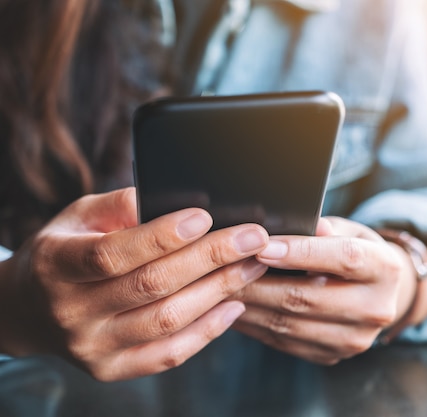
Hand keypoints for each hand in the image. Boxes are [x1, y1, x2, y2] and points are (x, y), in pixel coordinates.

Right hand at [0, 187, 268, 380]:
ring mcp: (92, 346)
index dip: (161, 236)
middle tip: (253, 238)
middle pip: (150, 285)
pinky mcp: (112, 368)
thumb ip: (121, 205)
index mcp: (56, 265)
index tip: (205, 216)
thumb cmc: (65, 249)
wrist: (31, 308)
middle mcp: (71, 311)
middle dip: (211, 258)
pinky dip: (207, 331)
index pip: (113, 254)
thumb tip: (175, 196)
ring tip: (253, 265)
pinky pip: (168, 354)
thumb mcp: (79, 216)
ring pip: (167, 320)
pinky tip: (235, 304)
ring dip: (218, 290)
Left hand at [231, 217, 420, 364]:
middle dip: (260, 282)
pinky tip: (234, 308)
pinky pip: (284, 342)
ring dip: (250, 306)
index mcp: (385, 268)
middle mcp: (376, 308)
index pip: (343, 258)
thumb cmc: (357, 252)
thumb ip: (326, 227)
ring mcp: (354, 339)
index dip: (301, 252)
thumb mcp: (350, 230)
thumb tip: (298, 224)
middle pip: (310, 297)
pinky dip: (255, 325)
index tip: (263, 246)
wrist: (380, 294)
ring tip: (220, 288)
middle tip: (224, 267)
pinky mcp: (332, 356)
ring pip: (290, 324)